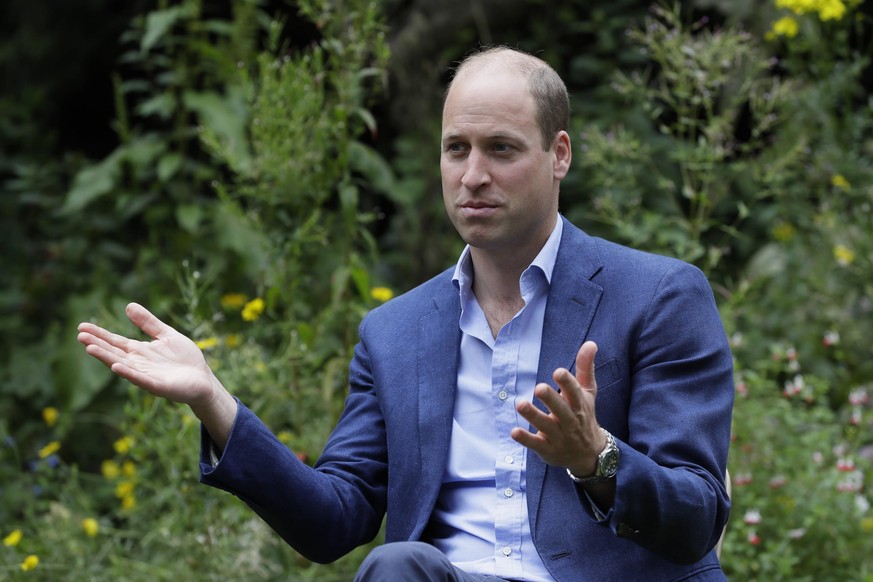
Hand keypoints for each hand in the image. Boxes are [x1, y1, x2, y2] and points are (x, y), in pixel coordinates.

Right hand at [78, 302, 235, 446]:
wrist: (203, 379)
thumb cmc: (184, 358)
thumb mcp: (166, 334)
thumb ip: (148, 323)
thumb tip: (128, 305)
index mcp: (140, 351)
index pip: (115, 341)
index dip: (99, 334)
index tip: (81, 327)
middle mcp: (139, 363)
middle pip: (114, 352)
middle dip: (97, 344)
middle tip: (80, 336)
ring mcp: (147, 375)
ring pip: (123, 365)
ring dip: (106, 358)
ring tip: (90, 349)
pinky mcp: (159, 386)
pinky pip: (141, 379)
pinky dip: (129, 373)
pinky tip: (116, 367)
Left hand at [511, 341, 604, 476]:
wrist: (588, 454)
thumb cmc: (584, 415)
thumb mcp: (587, 392)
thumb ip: (585, 368)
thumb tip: (590, 343)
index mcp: (579, 405)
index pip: (575, 393)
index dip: (568, 383)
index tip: (558, 372)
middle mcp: (570, 421)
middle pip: (561, 410)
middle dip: (551, 399)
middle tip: (539, 387)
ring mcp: (558, 436)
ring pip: (545, 426)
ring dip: (533, 415)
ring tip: (520, 404)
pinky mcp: (547, 449)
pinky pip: (535, 444)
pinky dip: (525, 439)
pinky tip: (514, 431)